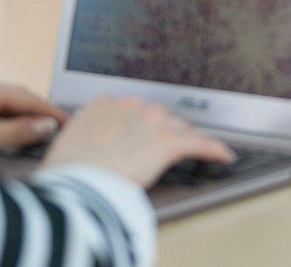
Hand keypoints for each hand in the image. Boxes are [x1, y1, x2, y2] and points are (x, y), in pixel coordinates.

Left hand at [0, 78, 65, 155]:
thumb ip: (16, 133)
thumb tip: (45, 125)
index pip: (27, 97)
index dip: (50, 111)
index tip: (68, 123)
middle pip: (14, 97)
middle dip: (36, 111)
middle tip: (56, 129)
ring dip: (17, 116)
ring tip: (32, 134)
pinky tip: (0, 133)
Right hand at [40, 95, 233, 187]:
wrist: (75, 185)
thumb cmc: (66, 173)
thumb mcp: (69, 146)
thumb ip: (85, 137)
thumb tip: (86, 147)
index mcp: (104, 104)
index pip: (132, 111)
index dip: (140, 126)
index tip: (143, 134)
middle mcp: (131, 106)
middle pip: (159, 118)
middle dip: (163, 132)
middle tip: (164, 150)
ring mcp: (152, 121)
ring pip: (180, 128)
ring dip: (186, 140)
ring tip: (195, 152)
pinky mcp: (170, 141)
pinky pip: (200, 143)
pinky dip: (214, 149)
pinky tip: (224, 156)